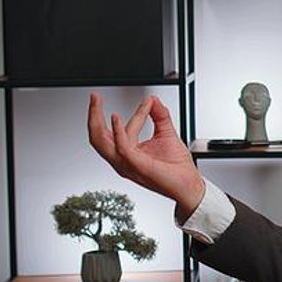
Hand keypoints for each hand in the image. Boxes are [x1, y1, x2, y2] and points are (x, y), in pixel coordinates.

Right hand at [87, 93, 204, 218]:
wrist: (189, 184)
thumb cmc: (177, 167)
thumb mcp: (166, 133)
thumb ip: (159, 115)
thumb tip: (153, 99)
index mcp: (127, 154)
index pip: (115, 131)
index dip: (131, 112)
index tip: (146, 100)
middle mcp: (123, 160)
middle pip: (97, 137)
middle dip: (92, 115)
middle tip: (94, 97)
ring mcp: (128, 164)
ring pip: (101, 142)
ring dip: (97, 119)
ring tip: (97, 103)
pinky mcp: (137, 166)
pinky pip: (121, 147)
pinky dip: (117, 131)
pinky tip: (116, 119)